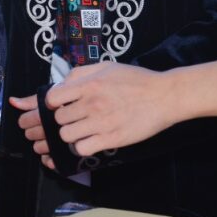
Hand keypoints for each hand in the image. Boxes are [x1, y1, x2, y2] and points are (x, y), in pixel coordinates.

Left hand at [11, 63, 181, 155]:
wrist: (164, 96)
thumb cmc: (135, 80)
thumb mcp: (105, 67)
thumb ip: (80, 74)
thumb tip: (59, 85)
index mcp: (89, 84)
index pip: (52, 99)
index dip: (52, 104)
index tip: (60, 105)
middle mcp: (92, 103)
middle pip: (58, 119)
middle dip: (61, 120)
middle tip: (72, 119)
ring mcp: (101, 122)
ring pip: (66, 136)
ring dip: (70, 134)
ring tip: (80, 130)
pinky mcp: (112, 139)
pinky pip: (82, 149)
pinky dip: (82, 147)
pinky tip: (89, 141)